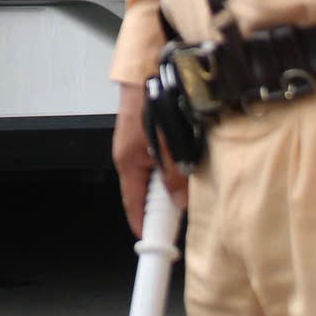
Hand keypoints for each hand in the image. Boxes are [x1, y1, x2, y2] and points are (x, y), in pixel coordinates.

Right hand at [113, 83, 186, 235]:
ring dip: (171, 183)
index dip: (143, 226)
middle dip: (163, 205)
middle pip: (146, 194)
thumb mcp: (167, 145)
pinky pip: (159, 162)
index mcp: (127, 164)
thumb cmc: (151, 103)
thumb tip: (180, 201)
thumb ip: (174, 175)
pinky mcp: (147, 138)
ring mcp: (137, 148)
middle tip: (181, 214)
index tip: (154, 244)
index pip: (133, 206)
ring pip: (155, 178)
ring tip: (188, 185)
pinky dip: (172, 168)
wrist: (147, 71)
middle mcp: (129, 158)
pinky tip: (187, 164)